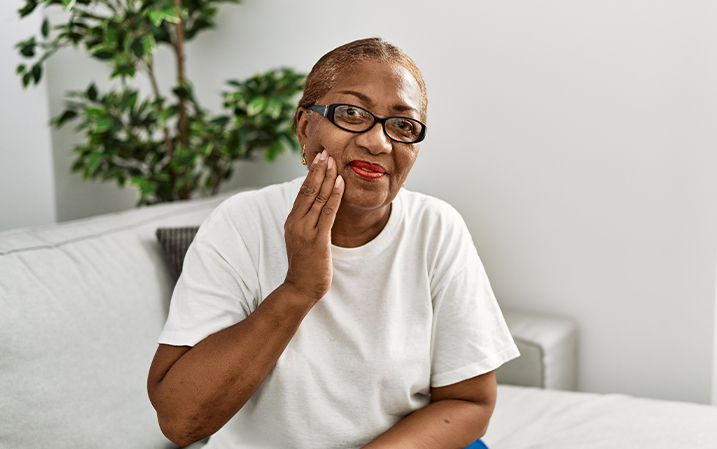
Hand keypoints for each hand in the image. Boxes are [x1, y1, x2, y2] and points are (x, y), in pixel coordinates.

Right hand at [283, 150, 343, 303]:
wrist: (300, 287)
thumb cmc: (305, 264)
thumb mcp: (303, 238)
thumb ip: (308, 221)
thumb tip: (319, 206)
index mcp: (292, 220)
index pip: (302, 191)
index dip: (312, 173)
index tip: (320, 157)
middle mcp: (296, 222)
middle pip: (308, 189)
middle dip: (319, 169)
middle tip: (327, 151)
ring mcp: (306, 230)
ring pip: (318, 197)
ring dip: (327, 177)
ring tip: (334, 160)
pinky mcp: (318, 239)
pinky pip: (328, 212)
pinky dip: (334, 195)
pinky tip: (340, 182)